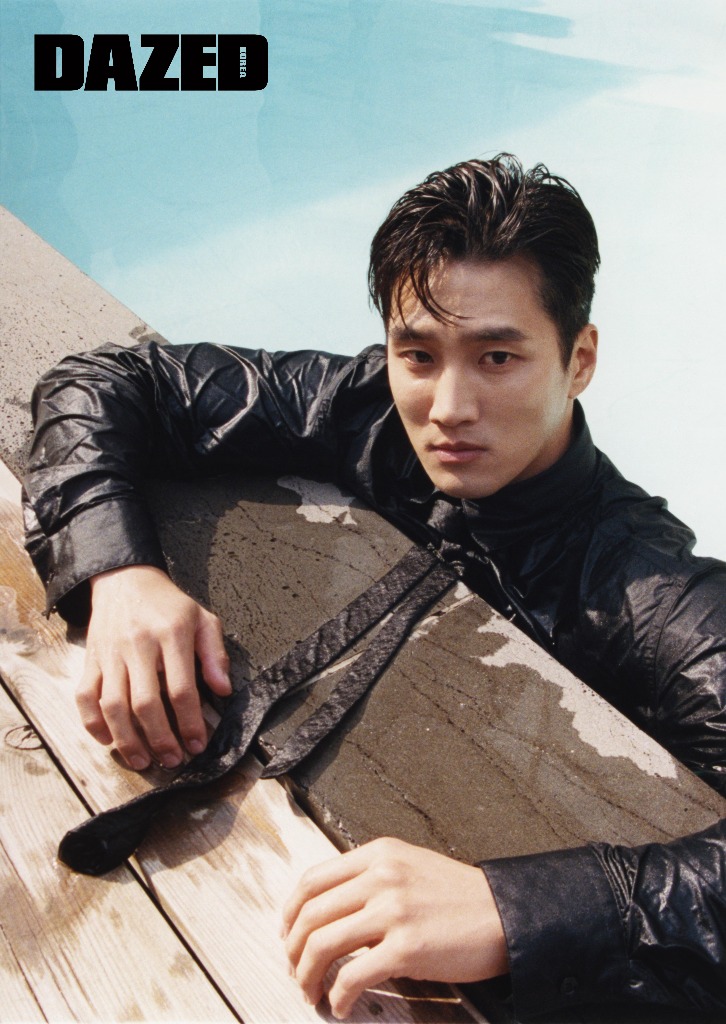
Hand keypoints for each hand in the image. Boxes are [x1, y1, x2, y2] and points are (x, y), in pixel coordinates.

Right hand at [77, 565, 230, 769]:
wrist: (126, 580)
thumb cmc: (169, 605)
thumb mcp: (203, 619)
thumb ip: (215, 654)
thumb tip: (223, 689)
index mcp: (172, 634)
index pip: (181, 689)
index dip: (190, 722)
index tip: (197, 744)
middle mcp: (139, 646)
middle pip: (146, 703)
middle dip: (160, 739)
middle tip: (172, 760)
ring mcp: (111, 654)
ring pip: (113, 705)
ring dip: (127, 740)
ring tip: (142, 761)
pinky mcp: (91, 659)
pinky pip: (85, 695)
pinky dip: (92, 723)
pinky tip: (107, 740)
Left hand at [282, 837, 507, 1018]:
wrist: (503, 915)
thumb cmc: (460, 897)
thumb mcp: (410, 867)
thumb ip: (372, 879)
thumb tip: (332, 912)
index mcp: (380, 855)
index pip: (313, 880)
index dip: (290, 912)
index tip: (287, 934)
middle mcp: (382, 877)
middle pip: (310, 913)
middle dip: (293, 949)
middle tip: (295, 969)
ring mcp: (393, 911)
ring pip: (323, 943)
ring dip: (307, 975)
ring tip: (310, 991)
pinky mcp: (406, 948)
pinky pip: (353, 976)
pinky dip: (338, 997)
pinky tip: (341, 1005)